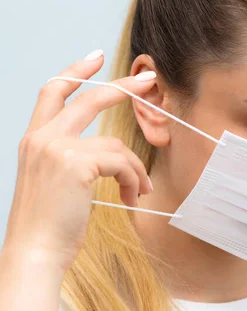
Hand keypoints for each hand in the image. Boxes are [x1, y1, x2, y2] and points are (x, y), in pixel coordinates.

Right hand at [1, 52, 154, 272]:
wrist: (35, 252)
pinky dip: (134, 181)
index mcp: (34, 140)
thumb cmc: (49, 224)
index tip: (96, 57)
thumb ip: (74, 159)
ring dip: (135, 169)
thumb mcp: (55, 182)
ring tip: (138, 191)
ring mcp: (57, 148)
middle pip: (89, 99)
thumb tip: (115, 155)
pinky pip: (122, 163)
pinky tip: (132, 198)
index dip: (75, 71)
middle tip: (149, 78)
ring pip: (116, 144)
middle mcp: (42, 138)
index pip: (52, 92)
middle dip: (123, 86)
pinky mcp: (77, 163)